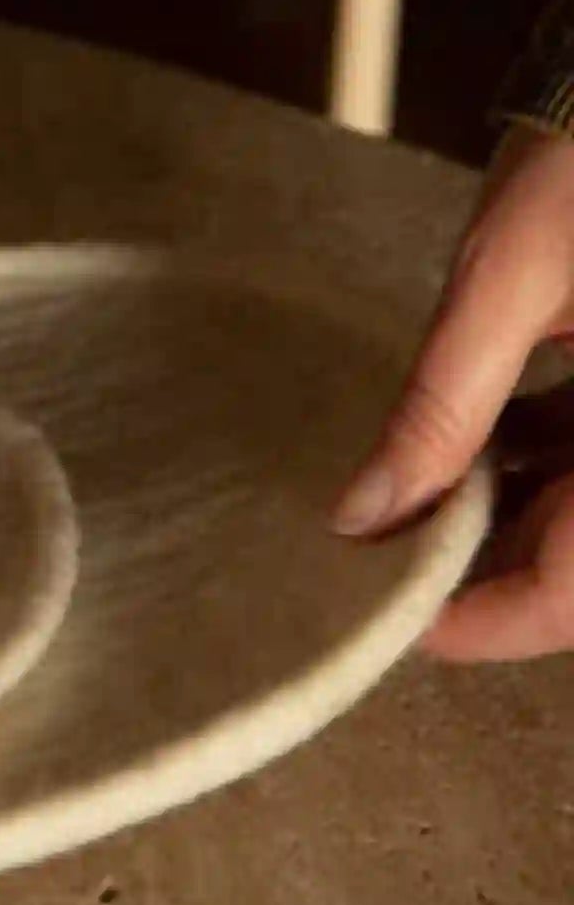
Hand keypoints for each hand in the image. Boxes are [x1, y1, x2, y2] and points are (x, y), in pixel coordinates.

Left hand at [334, 124, 573, 659]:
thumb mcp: (506, 281)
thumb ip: (443, 405)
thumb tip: (365, 512)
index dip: (490, 623)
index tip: (398, 622)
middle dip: (492, 569)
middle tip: (386, 562)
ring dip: (512, 517)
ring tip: (408, 507)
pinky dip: (539, 461)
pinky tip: (469, 451)